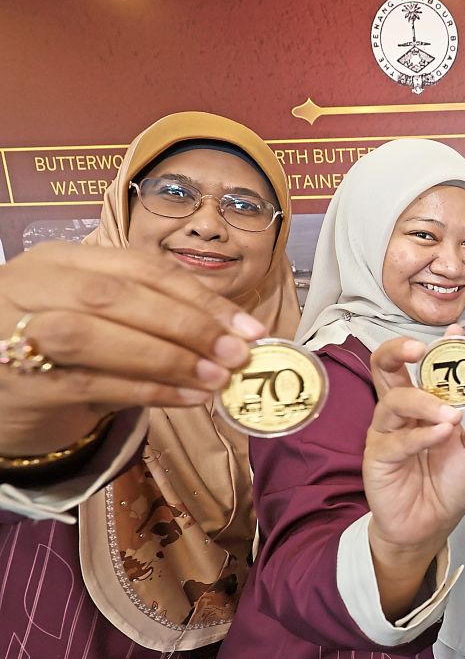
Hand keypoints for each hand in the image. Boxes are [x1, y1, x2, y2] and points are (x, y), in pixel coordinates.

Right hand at [0, 242, 265, 454]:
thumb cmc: (64, 353)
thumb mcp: (104, 321)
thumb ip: (157, 320)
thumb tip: (235, 340)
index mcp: (62, 259)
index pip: (141, 267)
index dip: (201, 296)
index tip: (248, 327)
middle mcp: (33, 284)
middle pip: (117, 295)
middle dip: (187, 324)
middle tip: (237, 354)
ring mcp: (15, 330)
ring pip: (95, 335)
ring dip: (166, 358)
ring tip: (215, 378)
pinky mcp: (16, 380)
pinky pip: (88, 382)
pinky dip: (144, 391)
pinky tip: (185, 399)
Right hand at [363, 326, 464, 557]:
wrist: (431, 525)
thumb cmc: (450, 483)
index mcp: (423, 402)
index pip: (423, 363)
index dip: (438, 344)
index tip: (458, 331)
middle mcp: (400, 411)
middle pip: (385, 367)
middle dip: (399, 350)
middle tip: (422, 348)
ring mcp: (386, 432)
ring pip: (392, 400)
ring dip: (424, 401)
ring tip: (450, 415)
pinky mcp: (377, 458)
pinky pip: (396, 440)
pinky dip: (421, 435)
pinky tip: (442, 434)